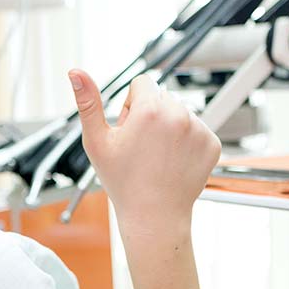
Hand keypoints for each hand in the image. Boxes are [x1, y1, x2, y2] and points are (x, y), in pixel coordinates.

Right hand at [68, 69, 220, 221]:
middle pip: (161, 97)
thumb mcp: (97, 141)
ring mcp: (199, 130)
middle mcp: (179, 115)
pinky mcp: (212, 143)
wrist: (153, 216)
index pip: (142, 83)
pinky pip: (196, 129)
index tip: (129, 131)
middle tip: (141, 146)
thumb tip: (75, 72)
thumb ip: (87, 102)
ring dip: (169, 127)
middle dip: (150, 114)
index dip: (130, 106)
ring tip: (158, 156)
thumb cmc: (122, 181)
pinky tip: (174, 161)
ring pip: (179, 112)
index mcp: (150, 110)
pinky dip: (186, 141)